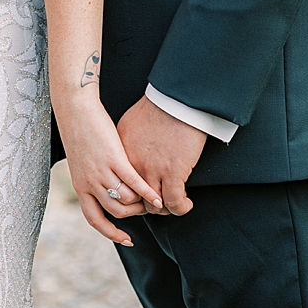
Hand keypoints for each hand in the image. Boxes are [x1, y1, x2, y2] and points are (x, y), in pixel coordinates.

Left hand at [57, 93, 162, 245]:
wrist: (76, 109)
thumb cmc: (81, 131)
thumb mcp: (83, 161)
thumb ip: (95, 177)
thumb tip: (108, 189)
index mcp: (80, 185)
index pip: (95, 220)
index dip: (111, 233)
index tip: (127, 239)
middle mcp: (89, 183)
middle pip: (116, 211)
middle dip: (134, 214)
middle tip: (147, 209)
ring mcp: (101, 171)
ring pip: (126, 199)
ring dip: (142, 203)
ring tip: (154, 199)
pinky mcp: (114, 158)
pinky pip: (134, 182)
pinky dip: (147, 192)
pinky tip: (158, 196)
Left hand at [117, 96, 206, 215]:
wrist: (177, 99)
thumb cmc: (158, 106)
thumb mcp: (131, 125)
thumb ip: (128, 144)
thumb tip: (131, 155)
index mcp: (121, 153)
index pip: (122, 184)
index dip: (134, 193)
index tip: (145, 194)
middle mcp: (133, 165)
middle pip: (135, 199)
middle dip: (148, 205)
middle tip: (160, 203)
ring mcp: (152, 171)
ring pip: (154, 206)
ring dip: (166, 208)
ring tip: (174, 204)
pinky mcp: (173, 173)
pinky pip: (173, 202)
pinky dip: (181, 207)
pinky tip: (187, 203)